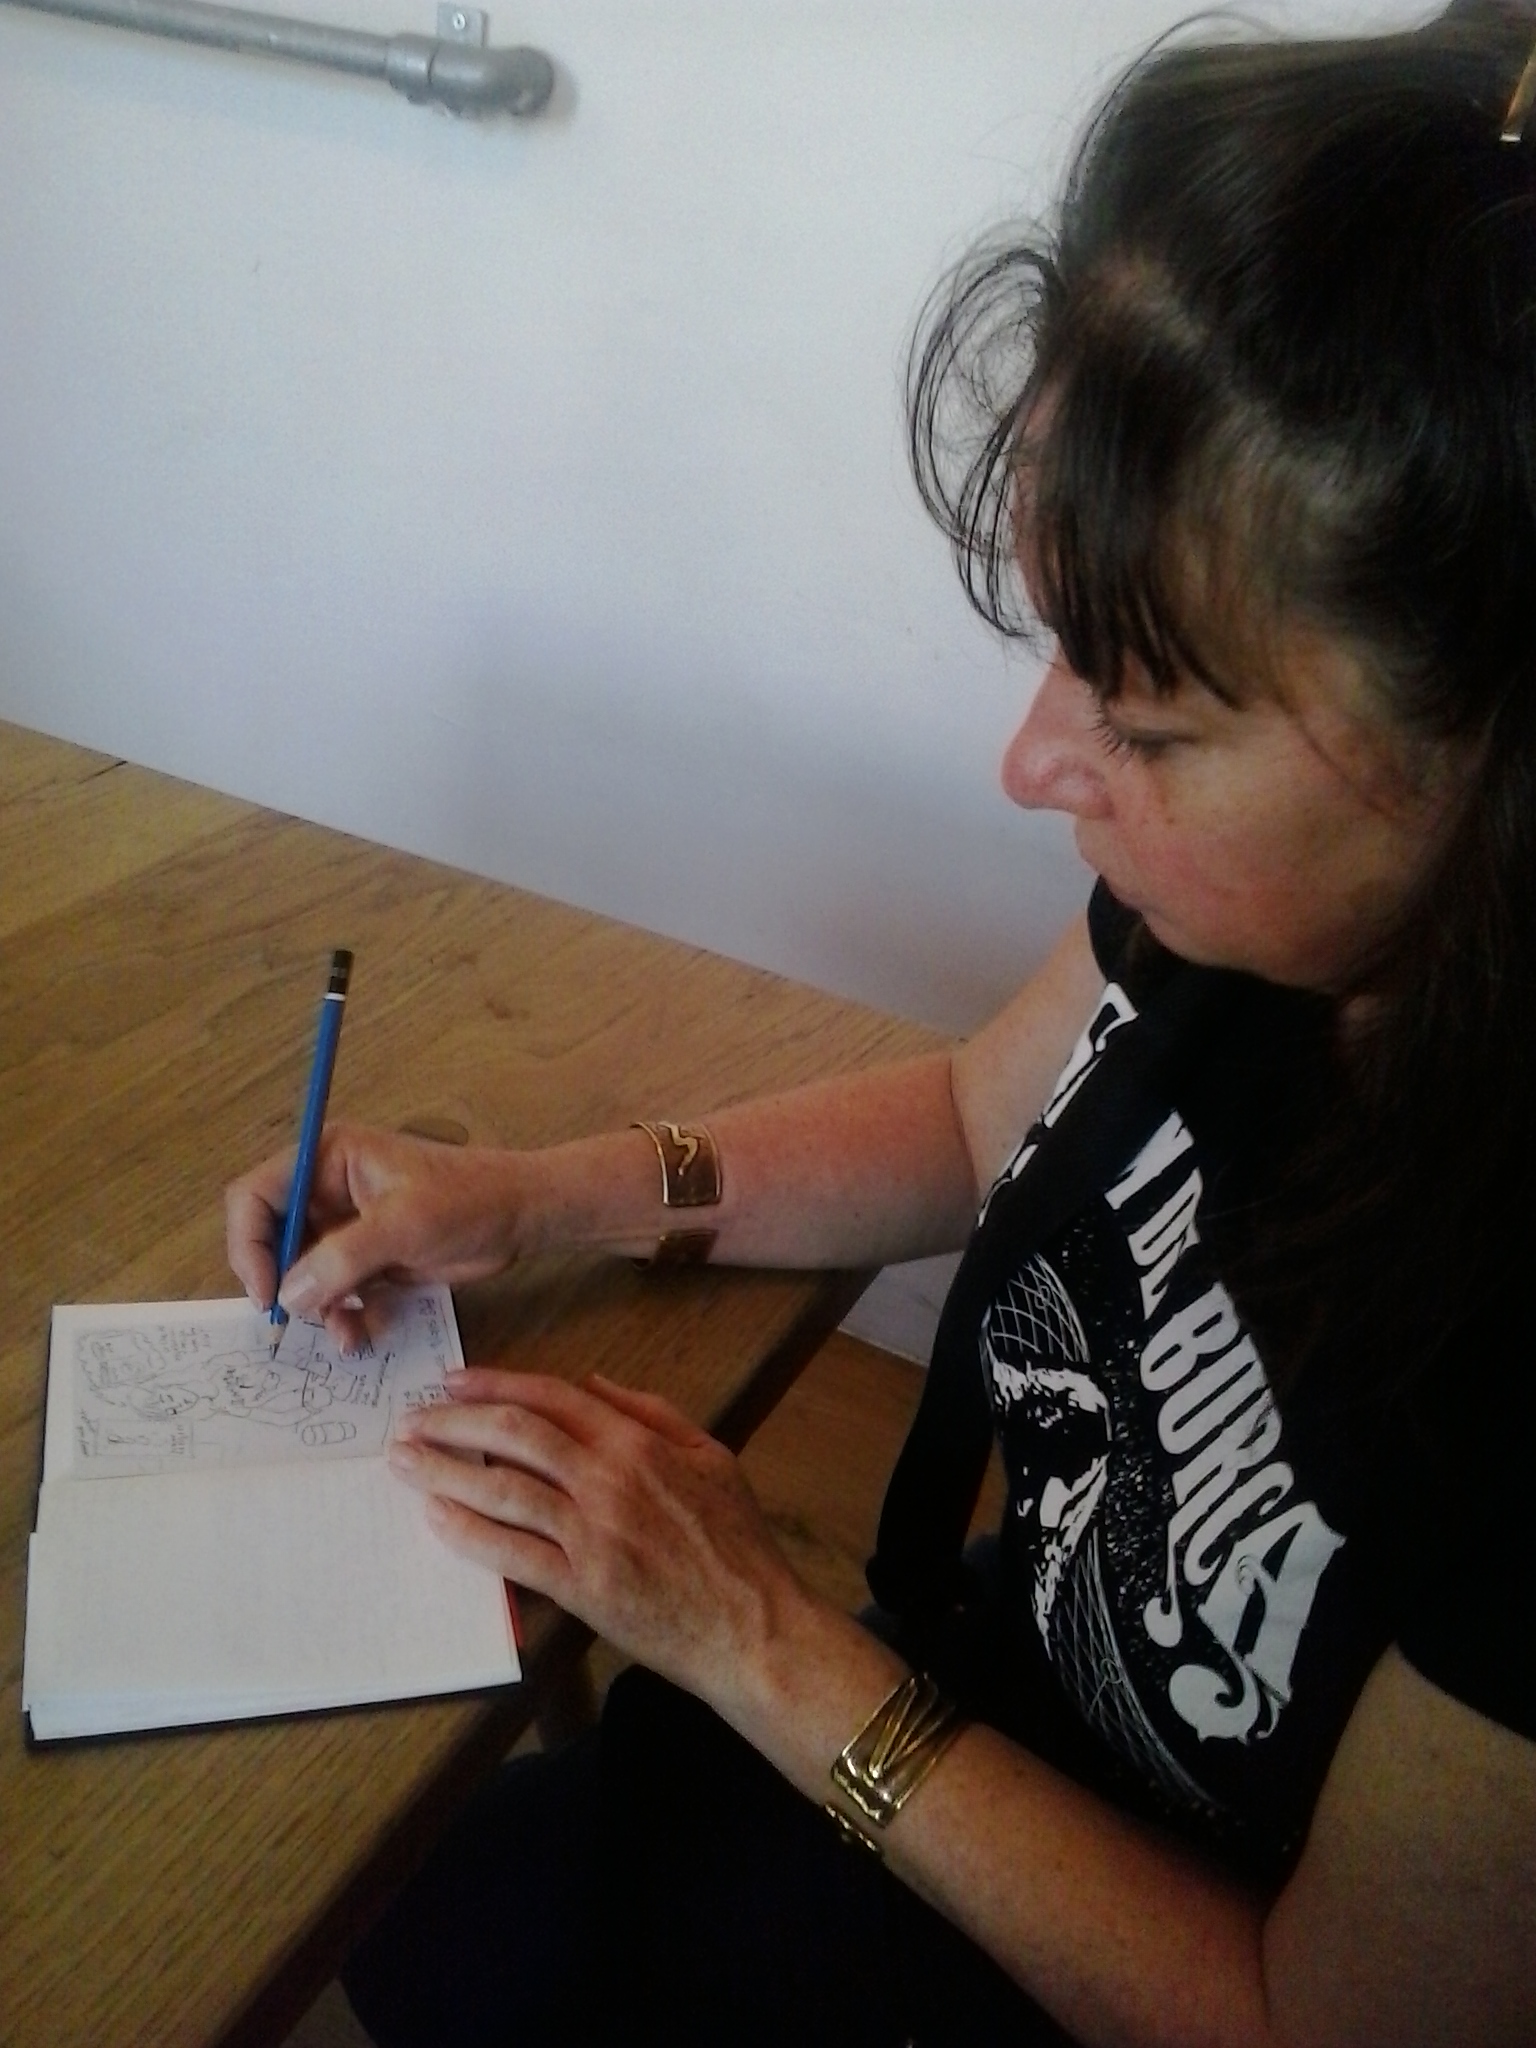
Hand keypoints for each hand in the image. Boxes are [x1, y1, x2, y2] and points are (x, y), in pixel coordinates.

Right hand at [225, 1124, 524, 1348]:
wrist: (519, 1218)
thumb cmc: (468, 1200)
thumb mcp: (405, 1224)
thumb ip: (344, 1257)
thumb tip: (289, 1295)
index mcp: (326, 1159)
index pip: (256, 1195)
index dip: (249, 1244)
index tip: (267, 1291)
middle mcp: (325, 1189)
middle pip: (269, 1239)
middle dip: (280, 1282)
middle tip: (295, 1321)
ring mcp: (343, 1226)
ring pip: (298, 1273)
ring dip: (313, 1307)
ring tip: (342, 1333)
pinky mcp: (363, 1257)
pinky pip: (330, 1291)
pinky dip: (337, 1314)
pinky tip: (356, 1335)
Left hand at [388, 1369, 808, 1708]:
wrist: (752, 1625)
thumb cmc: (736, 1543)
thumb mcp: (711, 1456)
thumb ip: (652, 1413)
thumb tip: (592, 1384)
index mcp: (639, 1444)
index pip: (552, 1398)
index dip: (496, 1384)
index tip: (452, 1382)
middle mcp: (610, 1481)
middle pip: (516, 1435)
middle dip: (454, 1421)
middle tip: (411, 1421)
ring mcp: (593, 1536)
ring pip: (504, 1490)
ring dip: (445, 1471)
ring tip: (405, 1463)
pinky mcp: (583, 1589)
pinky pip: (512, 1554)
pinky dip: (468, 1533)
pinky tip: (437, 1519)